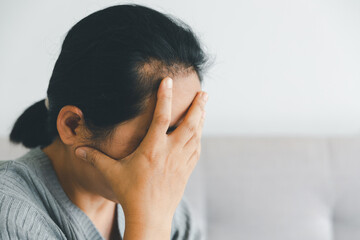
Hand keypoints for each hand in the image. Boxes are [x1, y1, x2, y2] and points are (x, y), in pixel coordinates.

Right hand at [75, 76, 206, 237]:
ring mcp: (181, 161)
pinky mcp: (186, 170)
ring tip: (204, 107)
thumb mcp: (112, 174)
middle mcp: (170, 152)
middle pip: (190, 124)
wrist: (150, 217)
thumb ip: (96, 159)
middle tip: (204, 92)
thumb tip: (77, 150)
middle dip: (198, 106)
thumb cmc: (130, 194)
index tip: (169, 81)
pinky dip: (199, 137)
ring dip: (201, 119)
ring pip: (196, 135)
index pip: (161, 117)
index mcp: (152, 149)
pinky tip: (199, 133)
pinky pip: (196, 150)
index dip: (165, 97)